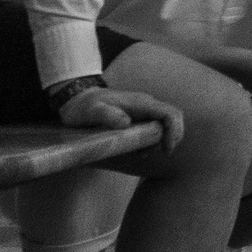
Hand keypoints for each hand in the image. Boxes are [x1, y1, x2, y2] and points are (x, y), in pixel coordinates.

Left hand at [58, 84, 184, 152]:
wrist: (77, 98)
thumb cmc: (83, 106)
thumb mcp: (91, 111)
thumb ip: (107, 115)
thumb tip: (126, 123)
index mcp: (141, 103)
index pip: (169, 113)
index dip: (174, 131)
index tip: (166, 148)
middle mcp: (146, 105)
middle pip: (173, 118)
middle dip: (173, 136)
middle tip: (162, 152)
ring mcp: (143, 110)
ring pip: (165, 124)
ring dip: (162, 140)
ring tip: (144, 153)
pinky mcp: (138, 117)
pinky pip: (154, 127)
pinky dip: (152, 140)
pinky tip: (139, 150)